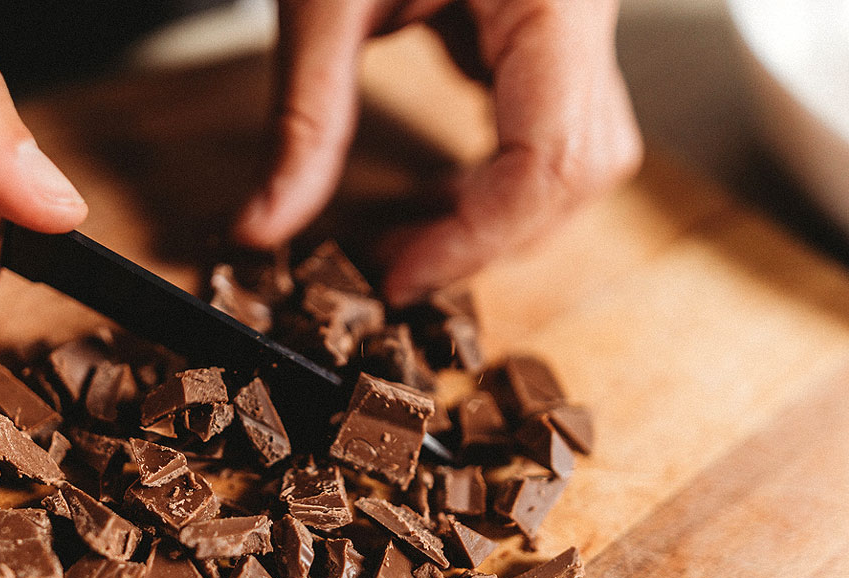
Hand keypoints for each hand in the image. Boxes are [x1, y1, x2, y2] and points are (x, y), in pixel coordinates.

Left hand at [233, 0, 642, 304]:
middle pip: (582, 169)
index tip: (397, 280)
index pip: (550, 159)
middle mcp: (584, 11)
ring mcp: (576, 17)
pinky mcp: (550, 23)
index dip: (477, 240)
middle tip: (397, 268)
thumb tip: (264, 229)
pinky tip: (440, 181)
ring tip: (415, 236)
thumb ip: (302, 122)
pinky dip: (497, 169)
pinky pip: (551, 118)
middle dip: (493, 235)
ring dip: (500, 211)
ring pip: (579, 153)